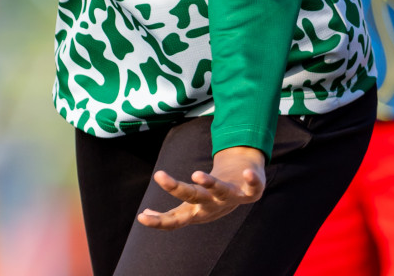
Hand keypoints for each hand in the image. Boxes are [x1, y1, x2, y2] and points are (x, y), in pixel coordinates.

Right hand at [136, 145, 265, 229]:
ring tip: (196, 174)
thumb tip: (143, 214)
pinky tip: (247, 171)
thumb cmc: (213, 198)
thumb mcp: (191, 206)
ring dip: (209, 183)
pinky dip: (250, 180)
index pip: (175, 220)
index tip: (141, 216)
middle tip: (158, 175)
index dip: (159, 221)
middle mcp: (213, 205)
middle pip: (192, 197)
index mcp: (196, 210)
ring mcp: (232, 198)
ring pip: (219, 191)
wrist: (245, 191)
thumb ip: (171, 213)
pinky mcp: (251, 191)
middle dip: (176, 188)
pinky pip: (252, 187)